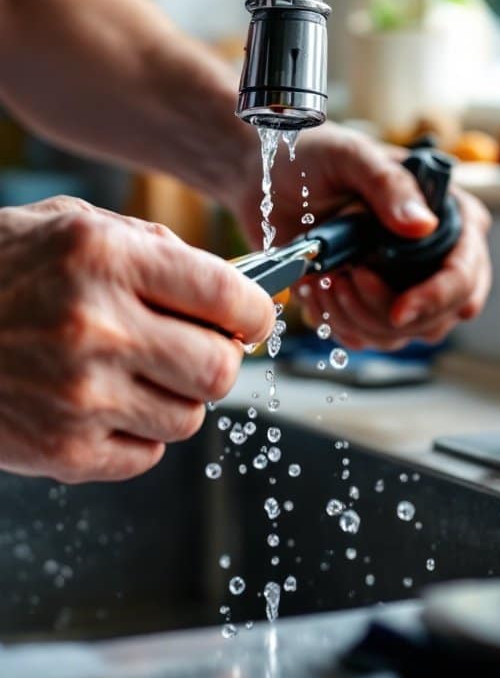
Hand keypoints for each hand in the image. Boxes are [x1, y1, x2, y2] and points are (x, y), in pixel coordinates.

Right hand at [0, 197, 273, 482]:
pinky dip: (140, 432)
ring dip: (178, 396)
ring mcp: (80, 396)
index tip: (256, 317)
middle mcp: (96, 326)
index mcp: (104, 257)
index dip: (258, 311)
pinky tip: (105, 402)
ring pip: (190, 417)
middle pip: (221, 368)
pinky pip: (148, 453)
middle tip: (201, 347)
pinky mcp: (62, 451)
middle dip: (221, 359)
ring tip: (136, 372)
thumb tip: (230, 287)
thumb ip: (152, 246)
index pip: (229, 296)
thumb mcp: (71, 224)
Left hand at [236, 123, 490, 349]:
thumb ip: (388, 185)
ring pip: (397, 334)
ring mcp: (399, 284)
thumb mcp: (352, 156)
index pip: (465, 275)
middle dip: (386, 310)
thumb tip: (423, 225)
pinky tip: (317, 286)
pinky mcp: (364, 302)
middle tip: (348, 277)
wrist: (268, 175)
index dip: (438, 298)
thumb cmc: (315, 155)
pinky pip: (361, 336)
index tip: (400, 309)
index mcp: (448, 217)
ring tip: (327, 277)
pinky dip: (335, 320)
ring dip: (355, 315)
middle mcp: (432, 257)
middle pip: (436, 318)